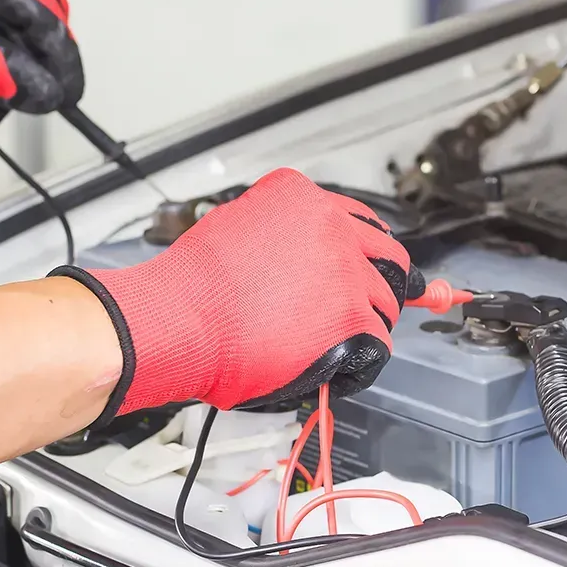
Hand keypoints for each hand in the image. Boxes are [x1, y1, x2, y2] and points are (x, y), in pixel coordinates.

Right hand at [53, 169, 414, 422]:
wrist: (176, 322)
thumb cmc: (191, 287)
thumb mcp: (237, 227)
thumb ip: (282, 233)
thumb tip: (302, 254)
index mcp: (302, 198)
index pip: (361, 222)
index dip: (364, 252)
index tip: (371, 265)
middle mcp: (332, 227)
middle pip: (389, 259)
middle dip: (382, 285)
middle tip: (366, 307)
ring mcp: (347, 272)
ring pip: (386, 304)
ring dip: (364, 325)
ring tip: (328, 343)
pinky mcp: (352, 316)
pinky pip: (379, 344)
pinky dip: (361, 362)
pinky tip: (336, 368)